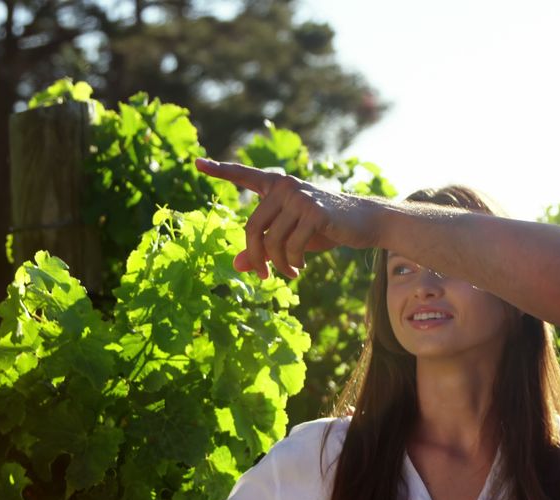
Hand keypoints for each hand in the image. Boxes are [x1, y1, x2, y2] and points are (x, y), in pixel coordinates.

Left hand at [195, 158, 380, 278]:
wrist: (364, 223)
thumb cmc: (324, 228)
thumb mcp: (290, 237)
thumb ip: (263, 247)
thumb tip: (236, 265)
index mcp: (276, 186)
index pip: (244, 175)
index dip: (219, 170)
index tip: (196, 162)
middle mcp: (285, 186)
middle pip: (252, 229)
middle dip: (257, 258)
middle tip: (264, 277)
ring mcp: (299, 197)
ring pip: (272, 242)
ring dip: (279, 265)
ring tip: (291, 273)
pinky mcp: (314, 212)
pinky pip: (291, 247)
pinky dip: (293, 263)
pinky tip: (301, 266)